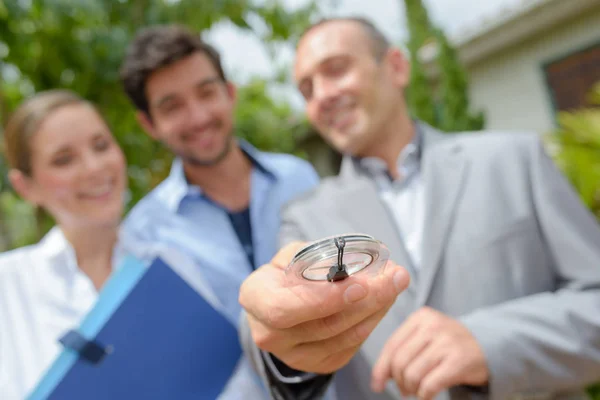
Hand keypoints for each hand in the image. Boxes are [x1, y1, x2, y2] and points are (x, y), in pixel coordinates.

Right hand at [239, 241, 409, 373]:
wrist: (278, 302)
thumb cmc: (286, 273)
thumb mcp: (293, 254)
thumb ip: (319, 257)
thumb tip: (359, 262)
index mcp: (256, 299)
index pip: (285, 309)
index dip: (323, 300)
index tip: (359, 285)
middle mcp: (269, 334)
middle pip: (323, 325)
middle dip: (366, 301)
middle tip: (393, 278)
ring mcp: (293, 355)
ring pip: (343, 338)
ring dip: (376, 310)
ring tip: (394, 284)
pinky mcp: (316, 364)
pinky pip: (350, 347)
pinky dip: (371, 322)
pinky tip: (382, 302)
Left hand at [371, 307, 488, 398]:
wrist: (488, 346)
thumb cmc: (448, 345)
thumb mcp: (425, 338)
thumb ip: (403, 350)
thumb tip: (379, 377)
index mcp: (420, 317)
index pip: (392, 345)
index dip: (381, 369)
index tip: (376, 385)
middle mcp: (433, 326)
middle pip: (400, 361)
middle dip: (398, 381)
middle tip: (405, 390)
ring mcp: (447, 342)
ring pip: (413, 374)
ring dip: (412, 389)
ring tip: (417, 391)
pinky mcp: (459, 361)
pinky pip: (430, 384)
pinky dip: (424, 395)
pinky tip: (427, 396)